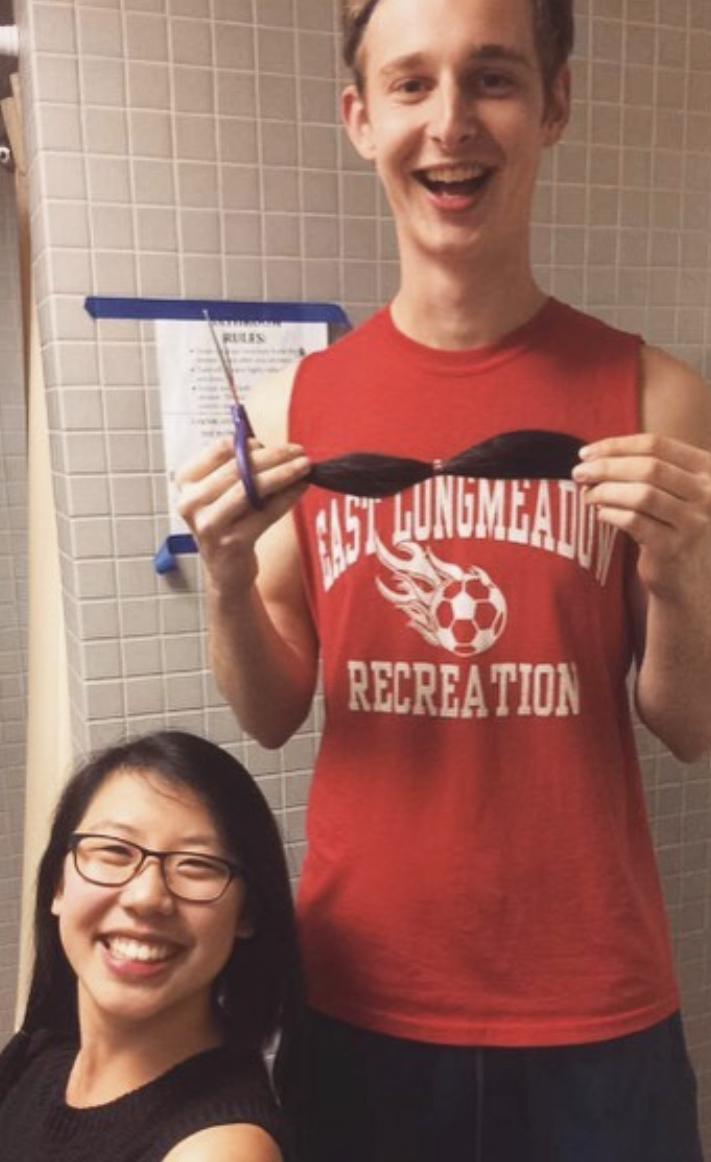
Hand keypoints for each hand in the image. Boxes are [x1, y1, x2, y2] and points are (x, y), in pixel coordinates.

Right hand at [176, 436, 310, 595]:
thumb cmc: (227, 524)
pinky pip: (266, 513)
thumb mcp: (223, 493)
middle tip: (298, 451)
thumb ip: (240, 470)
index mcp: (186, 482)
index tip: (272, 444)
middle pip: (237, 468)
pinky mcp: (232, 543)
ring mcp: (210, 524)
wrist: (225, 571)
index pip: (220, 450)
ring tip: (304, 466)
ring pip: (251, 489)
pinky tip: (300, 488)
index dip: (249, 443)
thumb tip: (275, 450)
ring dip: (283, 474)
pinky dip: (287, 497)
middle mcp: (191, 502)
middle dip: (273, 456)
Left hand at [572, 433, 710, 599]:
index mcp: (709, 470)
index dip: (616, 446)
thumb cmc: (674, 528)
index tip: (586, 453)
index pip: (658, 445)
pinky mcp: (674, 548)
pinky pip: (633, 521)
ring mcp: (694, 523)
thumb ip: (647, 470)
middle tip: (579, 473)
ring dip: (606, 491)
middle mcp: (709, 494)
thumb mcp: (674, 492)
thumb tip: (593, 457)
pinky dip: (611, 514)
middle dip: (606, 467)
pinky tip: (601, 514)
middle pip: (648, 467)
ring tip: (588, 495)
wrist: (691, 581)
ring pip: (641, 494)